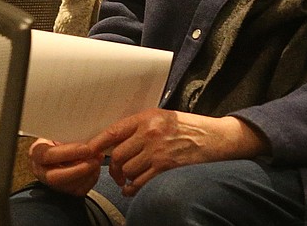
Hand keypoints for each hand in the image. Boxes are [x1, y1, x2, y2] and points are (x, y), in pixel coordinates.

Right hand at [28, 138, 102, 196]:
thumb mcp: (59, 134)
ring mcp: (52, 184)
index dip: (68, 153)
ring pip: (70, 186)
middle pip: (56, 177)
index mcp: (36, 153)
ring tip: (98, 159)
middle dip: (79, 169)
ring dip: (88, 173)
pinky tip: (95, 167)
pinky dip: (91, 179)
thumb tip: (86, 137)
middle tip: (95, 158)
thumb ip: (68, 137)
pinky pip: (79, 190)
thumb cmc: (59, 139)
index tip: (86, 148)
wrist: (59, 151)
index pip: (48, 156)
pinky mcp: (65, 192)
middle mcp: (40, 171)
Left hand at [88, 109, 267, 194]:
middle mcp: (150, 133)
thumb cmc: (188, 126)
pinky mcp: (168, 168)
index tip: (89, 151)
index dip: (97, 143)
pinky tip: (132, 190)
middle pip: (119, 154)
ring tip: (125, 181)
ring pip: (129, 170)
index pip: (114, 131)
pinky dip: (134, 189)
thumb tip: (117, 138)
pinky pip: (142, 182)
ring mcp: (158, 152)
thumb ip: (141, 125)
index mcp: (146, 118)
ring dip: (124, 179)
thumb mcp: (163, 117)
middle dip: (113, 167)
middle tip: (115, 173)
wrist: (217, 137)